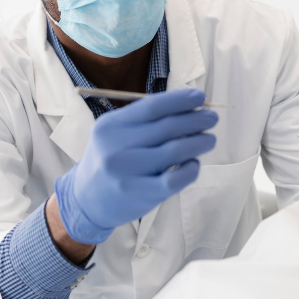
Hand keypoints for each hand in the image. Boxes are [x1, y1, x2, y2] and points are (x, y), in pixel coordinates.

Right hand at [54, 87, 217, 244]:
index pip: (152, 106)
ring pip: (175, 151)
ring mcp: (128, 173)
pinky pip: (175, 179)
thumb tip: (189, 108)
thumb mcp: (115, 135)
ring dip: (199, 142)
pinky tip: (194, 164)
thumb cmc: (109, 161)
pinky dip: (191, 169)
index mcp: (110, 126)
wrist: (86, 201)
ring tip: (209, 140)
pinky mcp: (140, 195)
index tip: (200, 98)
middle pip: (167, 127)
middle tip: (212, 119)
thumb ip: (144, 122)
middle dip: (196, 120)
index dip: (180, 100)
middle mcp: (116, 148)